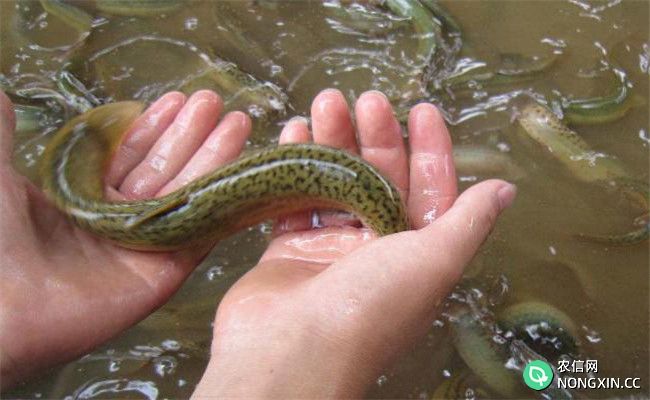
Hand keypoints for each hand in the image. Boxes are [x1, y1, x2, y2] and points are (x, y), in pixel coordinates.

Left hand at [0, 90, 252, 385]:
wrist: (0, 308)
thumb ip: (4, 133)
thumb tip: (4, 96)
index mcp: (80, 196)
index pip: (126, 154)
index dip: (152, 126)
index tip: (176, 100)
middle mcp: (114, 219)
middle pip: (162, 169)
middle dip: (189, 134)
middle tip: (213, 101)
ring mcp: (142, 246)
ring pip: (185, 194)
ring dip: (213, 157)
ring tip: (237, 121)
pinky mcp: (164, 271)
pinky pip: (200, 232)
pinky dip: (223, 203)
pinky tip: (240, 172)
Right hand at [193, 90, 515, 397]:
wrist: (289, 352)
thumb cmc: (369, 307)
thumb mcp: (433, 261)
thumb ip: (467, 222)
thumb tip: (504, 190)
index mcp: (416, 254)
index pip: (431, 190)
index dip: (431, 148)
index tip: (421, 109)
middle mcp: (375, 250)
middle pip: (378, 179)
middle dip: (375, 136)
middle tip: (365, 99)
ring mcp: (330, 250)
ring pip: (335, 182)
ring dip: (332, 142)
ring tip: (324, 103)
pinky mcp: (288, 249)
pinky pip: (295, 198)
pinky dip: (294, 166)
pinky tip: (294, 133)